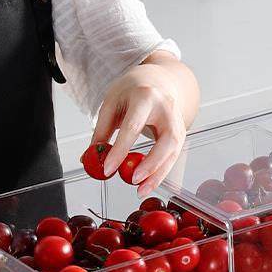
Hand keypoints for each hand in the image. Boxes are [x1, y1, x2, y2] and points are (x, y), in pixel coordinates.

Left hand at [91, 52, 198, 196]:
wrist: (159, 81)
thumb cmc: (133, 91)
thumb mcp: (112, 103)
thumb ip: (101, 131)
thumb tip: (89, 158)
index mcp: (145, 97)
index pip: (133, 127)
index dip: (121, 150)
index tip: (108, 169)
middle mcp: (167, 109)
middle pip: (165, 140)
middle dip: (150, 164)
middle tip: (134, 180)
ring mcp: (178, 122)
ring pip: (173, 152)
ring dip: (158, 174)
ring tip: (141, 190)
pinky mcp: (181, 134)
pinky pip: (173, 156)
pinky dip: (161, 172)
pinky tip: (149, 183)